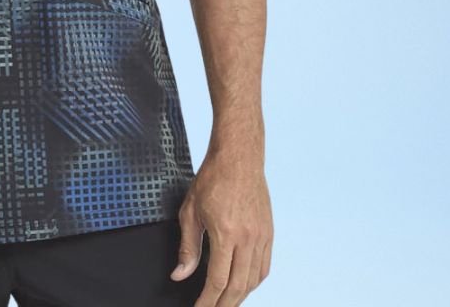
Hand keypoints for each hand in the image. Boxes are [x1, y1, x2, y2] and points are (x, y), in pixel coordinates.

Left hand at [171, 149, 272, 305]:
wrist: (238, 157)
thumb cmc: (212, 179)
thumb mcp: (190, 211)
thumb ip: (187, 247)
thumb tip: (180, 275)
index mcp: (225, 233)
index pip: (217, 281)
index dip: (207, 301)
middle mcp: (247, 239)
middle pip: (237, 287)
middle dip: (223, 305)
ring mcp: (261, 236)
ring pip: (253, 280)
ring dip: (239, 296)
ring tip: (225, 302)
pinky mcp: (269, 233)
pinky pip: (264, 267)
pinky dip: (253, 282)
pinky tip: (243, 285)